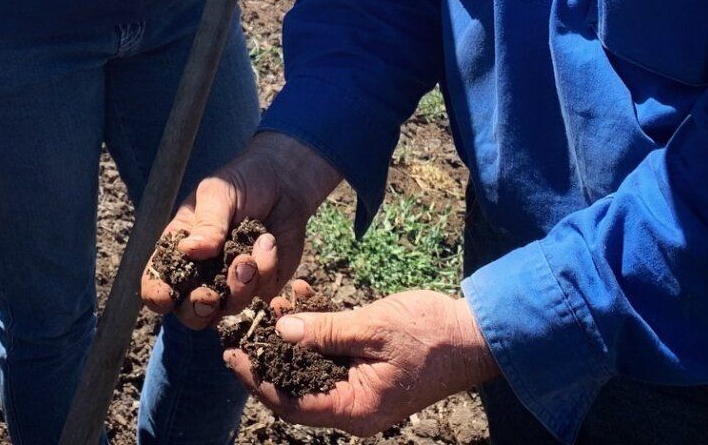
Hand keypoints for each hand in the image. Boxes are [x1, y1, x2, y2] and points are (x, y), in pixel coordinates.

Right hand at [140, 132, 341, 327]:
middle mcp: (203, 274)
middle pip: (189, 313)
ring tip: (248, 255)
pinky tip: (268, 242)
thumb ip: (207, 223)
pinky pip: (260, 295)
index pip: (157, 283)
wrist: (284, 183)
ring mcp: (233, 284)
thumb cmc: (241, 183)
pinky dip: (265, 271)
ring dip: (238, 287)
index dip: (157, 294)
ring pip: (228, 309)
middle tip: (209, 296)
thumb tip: (189, 251)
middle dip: (197, 310)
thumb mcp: (217, 193)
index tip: (166, 296)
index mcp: (179, 251)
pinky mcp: (263, 286)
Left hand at [227, 288, 498, 434]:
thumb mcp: (373, 328)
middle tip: (243, 323)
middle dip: (268, 354)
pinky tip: (302, 297)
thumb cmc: (431, 334)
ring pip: (311, 366)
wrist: (476, 333)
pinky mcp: (367, 369)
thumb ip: (326, 331)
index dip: (257, 380)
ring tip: (271, 302)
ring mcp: (361, 389)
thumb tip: (281, 331)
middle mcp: (354, 406)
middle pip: (296, 387)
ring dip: (291, 335)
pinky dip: (316, 329)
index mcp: (355, 409)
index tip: (231, 354)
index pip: (291, 403)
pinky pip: (331, 354)